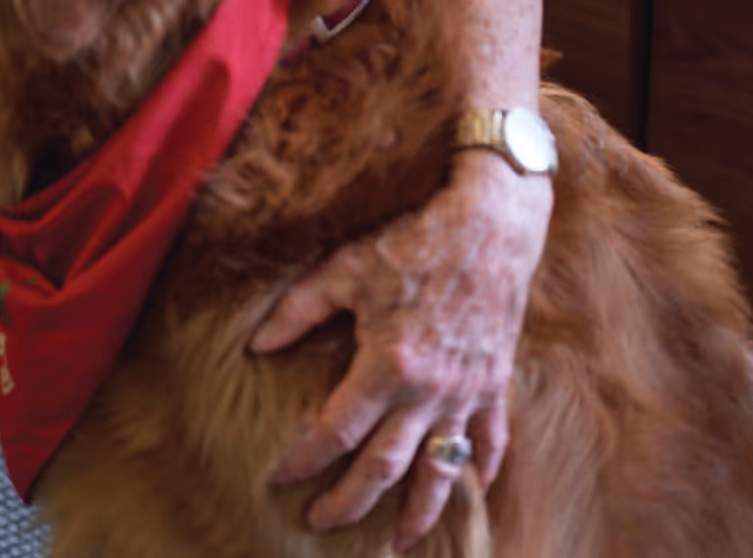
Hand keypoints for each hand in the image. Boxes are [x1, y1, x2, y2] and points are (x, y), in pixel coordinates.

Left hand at [252, 157, 549, 549]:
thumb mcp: (345, 268)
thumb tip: (257, 346)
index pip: (337, 429)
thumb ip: (298, 310)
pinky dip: (479, 471)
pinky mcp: (494, 384)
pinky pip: (490, 440)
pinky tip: (468, 491)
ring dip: (420, 511)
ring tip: (401, 543)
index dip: (306, 458)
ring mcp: (466, 392)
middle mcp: (429, 391)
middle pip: (385, 465)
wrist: (489, 227)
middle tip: (322, 522)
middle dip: (352, 501)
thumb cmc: (411, 241)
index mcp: (386, 364)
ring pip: (442, 469)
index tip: (281, 477)